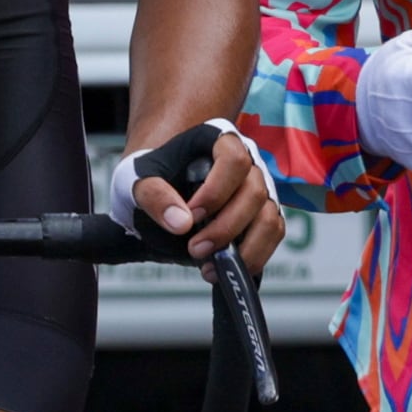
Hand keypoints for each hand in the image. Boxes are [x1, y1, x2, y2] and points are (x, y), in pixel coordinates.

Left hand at [110, 121, 287, 275]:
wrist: (161, 184)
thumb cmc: (153, 175)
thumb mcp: (139, 179)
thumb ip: (155, 196)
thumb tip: (182, 224)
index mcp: (219, 141)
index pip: (234, 160)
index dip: (216, 191)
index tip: (192, 215)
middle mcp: (248, 163)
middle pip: (254, 193)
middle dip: (225, 228)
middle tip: (194, 249)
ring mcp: (260, 189)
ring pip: (269, 218)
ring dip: (244, 249)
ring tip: (209, 267)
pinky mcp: (264, 214)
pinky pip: (273, 236)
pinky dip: (253, 257)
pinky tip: (223, 270)